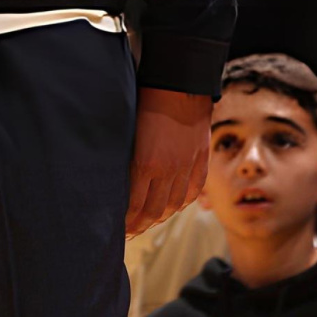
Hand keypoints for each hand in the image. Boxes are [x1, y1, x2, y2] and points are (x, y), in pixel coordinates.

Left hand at [125, 87, 210, 237]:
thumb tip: (118, 180)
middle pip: (153, 212)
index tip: (116, 228)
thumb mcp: (128, 132)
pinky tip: (171, 208)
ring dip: (158, 218)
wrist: (179, 85)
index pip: (134, 206)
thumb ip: (127, 158)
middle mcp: (168, 171)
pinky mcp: (200, 162)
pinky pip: (191, 193)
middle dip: (139, 225)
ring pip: (173, 206)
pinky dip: (180, 204)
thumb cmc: (145, 102)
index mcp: (145, 163)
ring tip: (146, 223)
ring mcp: (186, 168)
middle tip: (128, 231)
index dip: (125, 222)